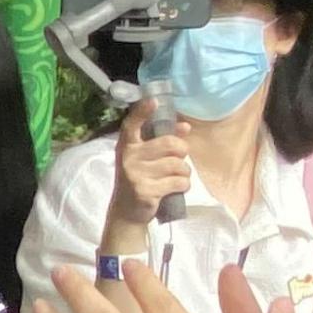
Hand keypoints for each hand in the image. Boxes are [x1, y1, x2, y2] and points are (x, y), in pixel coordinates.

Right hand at [107, 97, 194, 229]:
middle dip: (183, 151)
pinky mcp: (146, 191)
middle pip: (169, 144)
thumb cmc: (139, 179)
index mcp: (127, 145)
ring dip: (184, 172)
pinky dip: (183, 185)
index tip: (154, 101)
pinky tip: (176, 188)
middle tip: (181, 158)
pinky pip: (178, 182)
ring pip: (177, 165)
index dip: (142, 112)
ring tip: (177, 176)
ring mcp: (136, 175)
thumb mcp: (145, 159)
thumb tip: (186, 127)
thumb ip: (162, 141)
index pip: (132, 125)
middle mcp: (129, 157)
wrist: (126, 211)